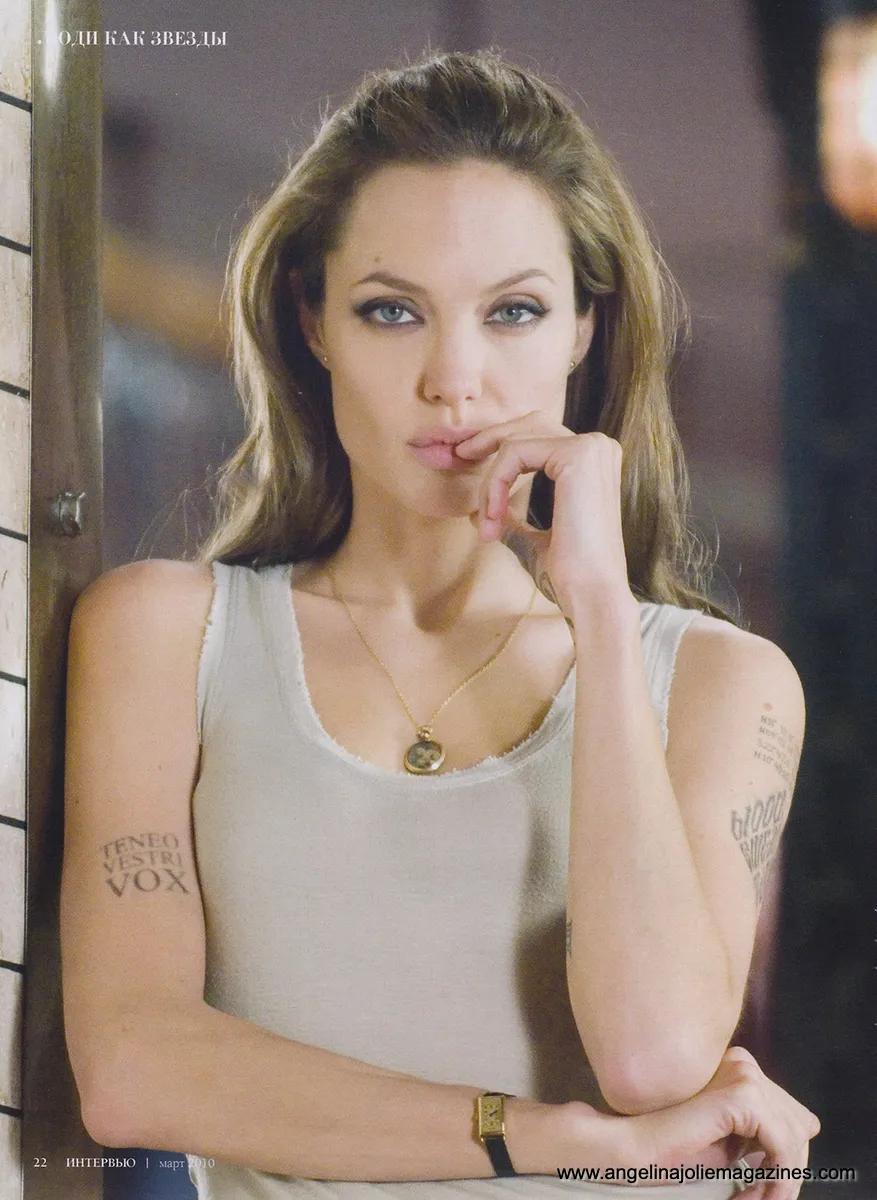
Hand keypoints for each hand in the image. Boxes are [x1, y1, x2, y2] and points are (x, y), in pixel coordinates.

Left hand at [455, 412, 631, 621]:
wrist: (590, 594)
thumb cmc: (569, 574)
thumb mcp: (533, 539)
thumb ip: (511, 519)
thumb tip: (478, 511)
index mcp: (594, 462)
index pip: (538, 435)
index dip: (499, 447)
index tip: (467, 464)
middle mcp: (598, 446)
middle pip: (528, 424)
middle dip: (489, 439)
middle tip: (459, 457)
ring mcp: (590, 446)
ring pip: (515, 441)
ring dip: (490, 479)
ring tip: (486, 519)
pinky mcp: (577, 455)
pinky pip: (514, 452)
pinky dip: (495, 483)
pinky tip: (493, 515)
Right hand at [623, 1046, 819, 1198]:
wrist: (635, 1149)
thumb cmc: (675, 1149)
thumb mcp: (732, 1140)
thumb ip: (764, 1130)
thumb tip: (810, 1126)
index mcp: (739, 1067)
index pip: (792, 1112)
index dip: (784, 1156)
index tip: (765, 1188)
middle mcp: (743, 1062)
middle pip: (800, 1123)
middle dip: (788, 1169)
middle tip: (761, 1199)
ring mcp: (743, 1074)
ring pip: (797, 1136)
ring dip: (784, 1178)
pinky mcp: (742, 1095)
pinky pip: (785, 1144)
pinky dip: (778, 1177)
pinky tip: (754, 1194)